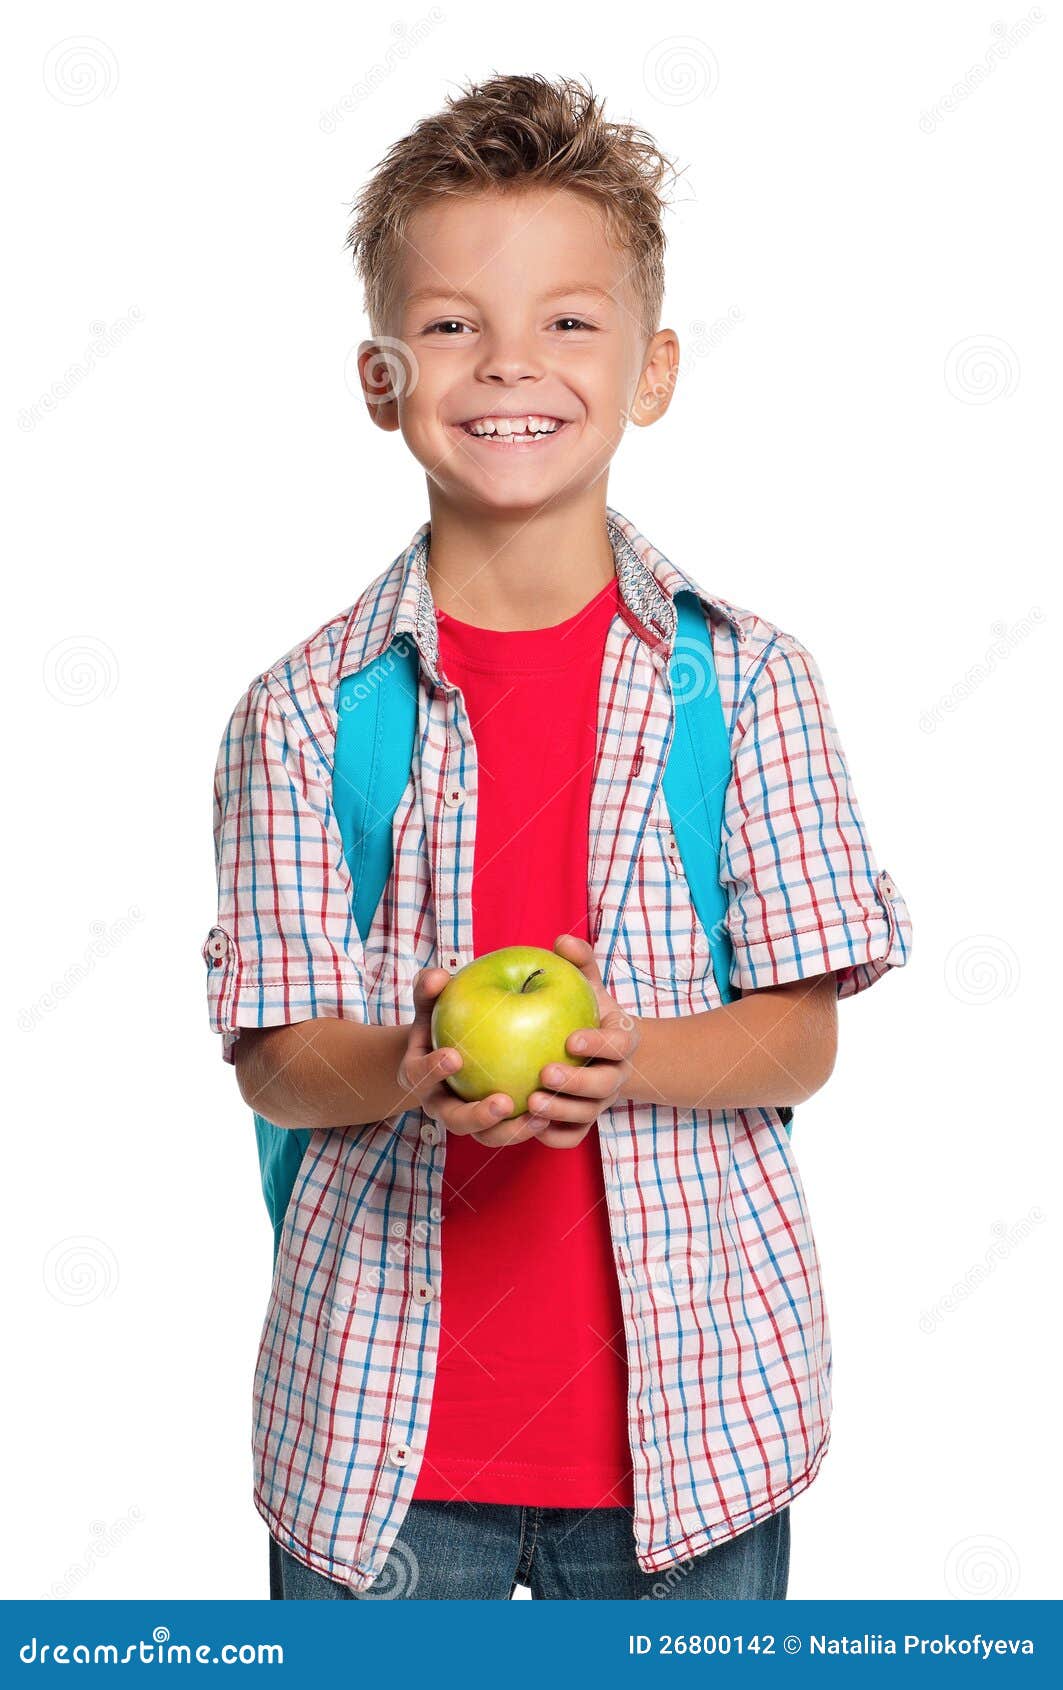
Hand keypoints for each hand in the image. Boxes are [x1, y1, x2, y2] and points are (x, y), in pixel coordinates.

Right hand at [396, 966, 546, 1148]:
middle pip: (455, 1120)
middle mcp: (440, 1104)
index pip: (419, 1076)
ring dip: (512, 1130)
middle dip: (478, 1117)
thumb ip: (430, 988)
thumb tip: (438, 976)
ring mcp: (468, 1119)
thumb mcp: (430, 1001)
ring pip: (487, 1136)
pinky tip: (554, 1112)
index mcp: (418, 1075)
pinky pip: (511, 1131)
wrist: (448, 1049)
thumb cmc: (440, 1019)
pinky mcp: (493, 1126)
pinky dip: (531, 1125)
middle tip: (503, 1102)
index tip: (455, 1057)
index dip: (433, 1070)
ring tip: (540, 1115)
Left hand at [518, 934, 641, 1149]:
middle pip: (604, 1086)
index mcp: (621, 1041)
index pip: (618, 1045)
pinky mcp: (585, 1121)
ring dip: (561, 1111)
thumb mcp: (589, 986)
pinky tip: (530, 1126)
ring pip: (588, 1114)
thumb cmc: (589, 1013)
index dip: (598, 1045)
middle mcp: (615, 1075)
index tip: (570, 1039)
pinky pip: (574, 1136)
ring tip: (531, 1101)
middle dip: (576, 1083)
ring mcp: (601, 1102)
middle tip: (544, 1073)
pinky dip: (556, 1136)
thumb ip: (580, 964)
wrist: (605, 1054)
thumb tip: (561, 940)